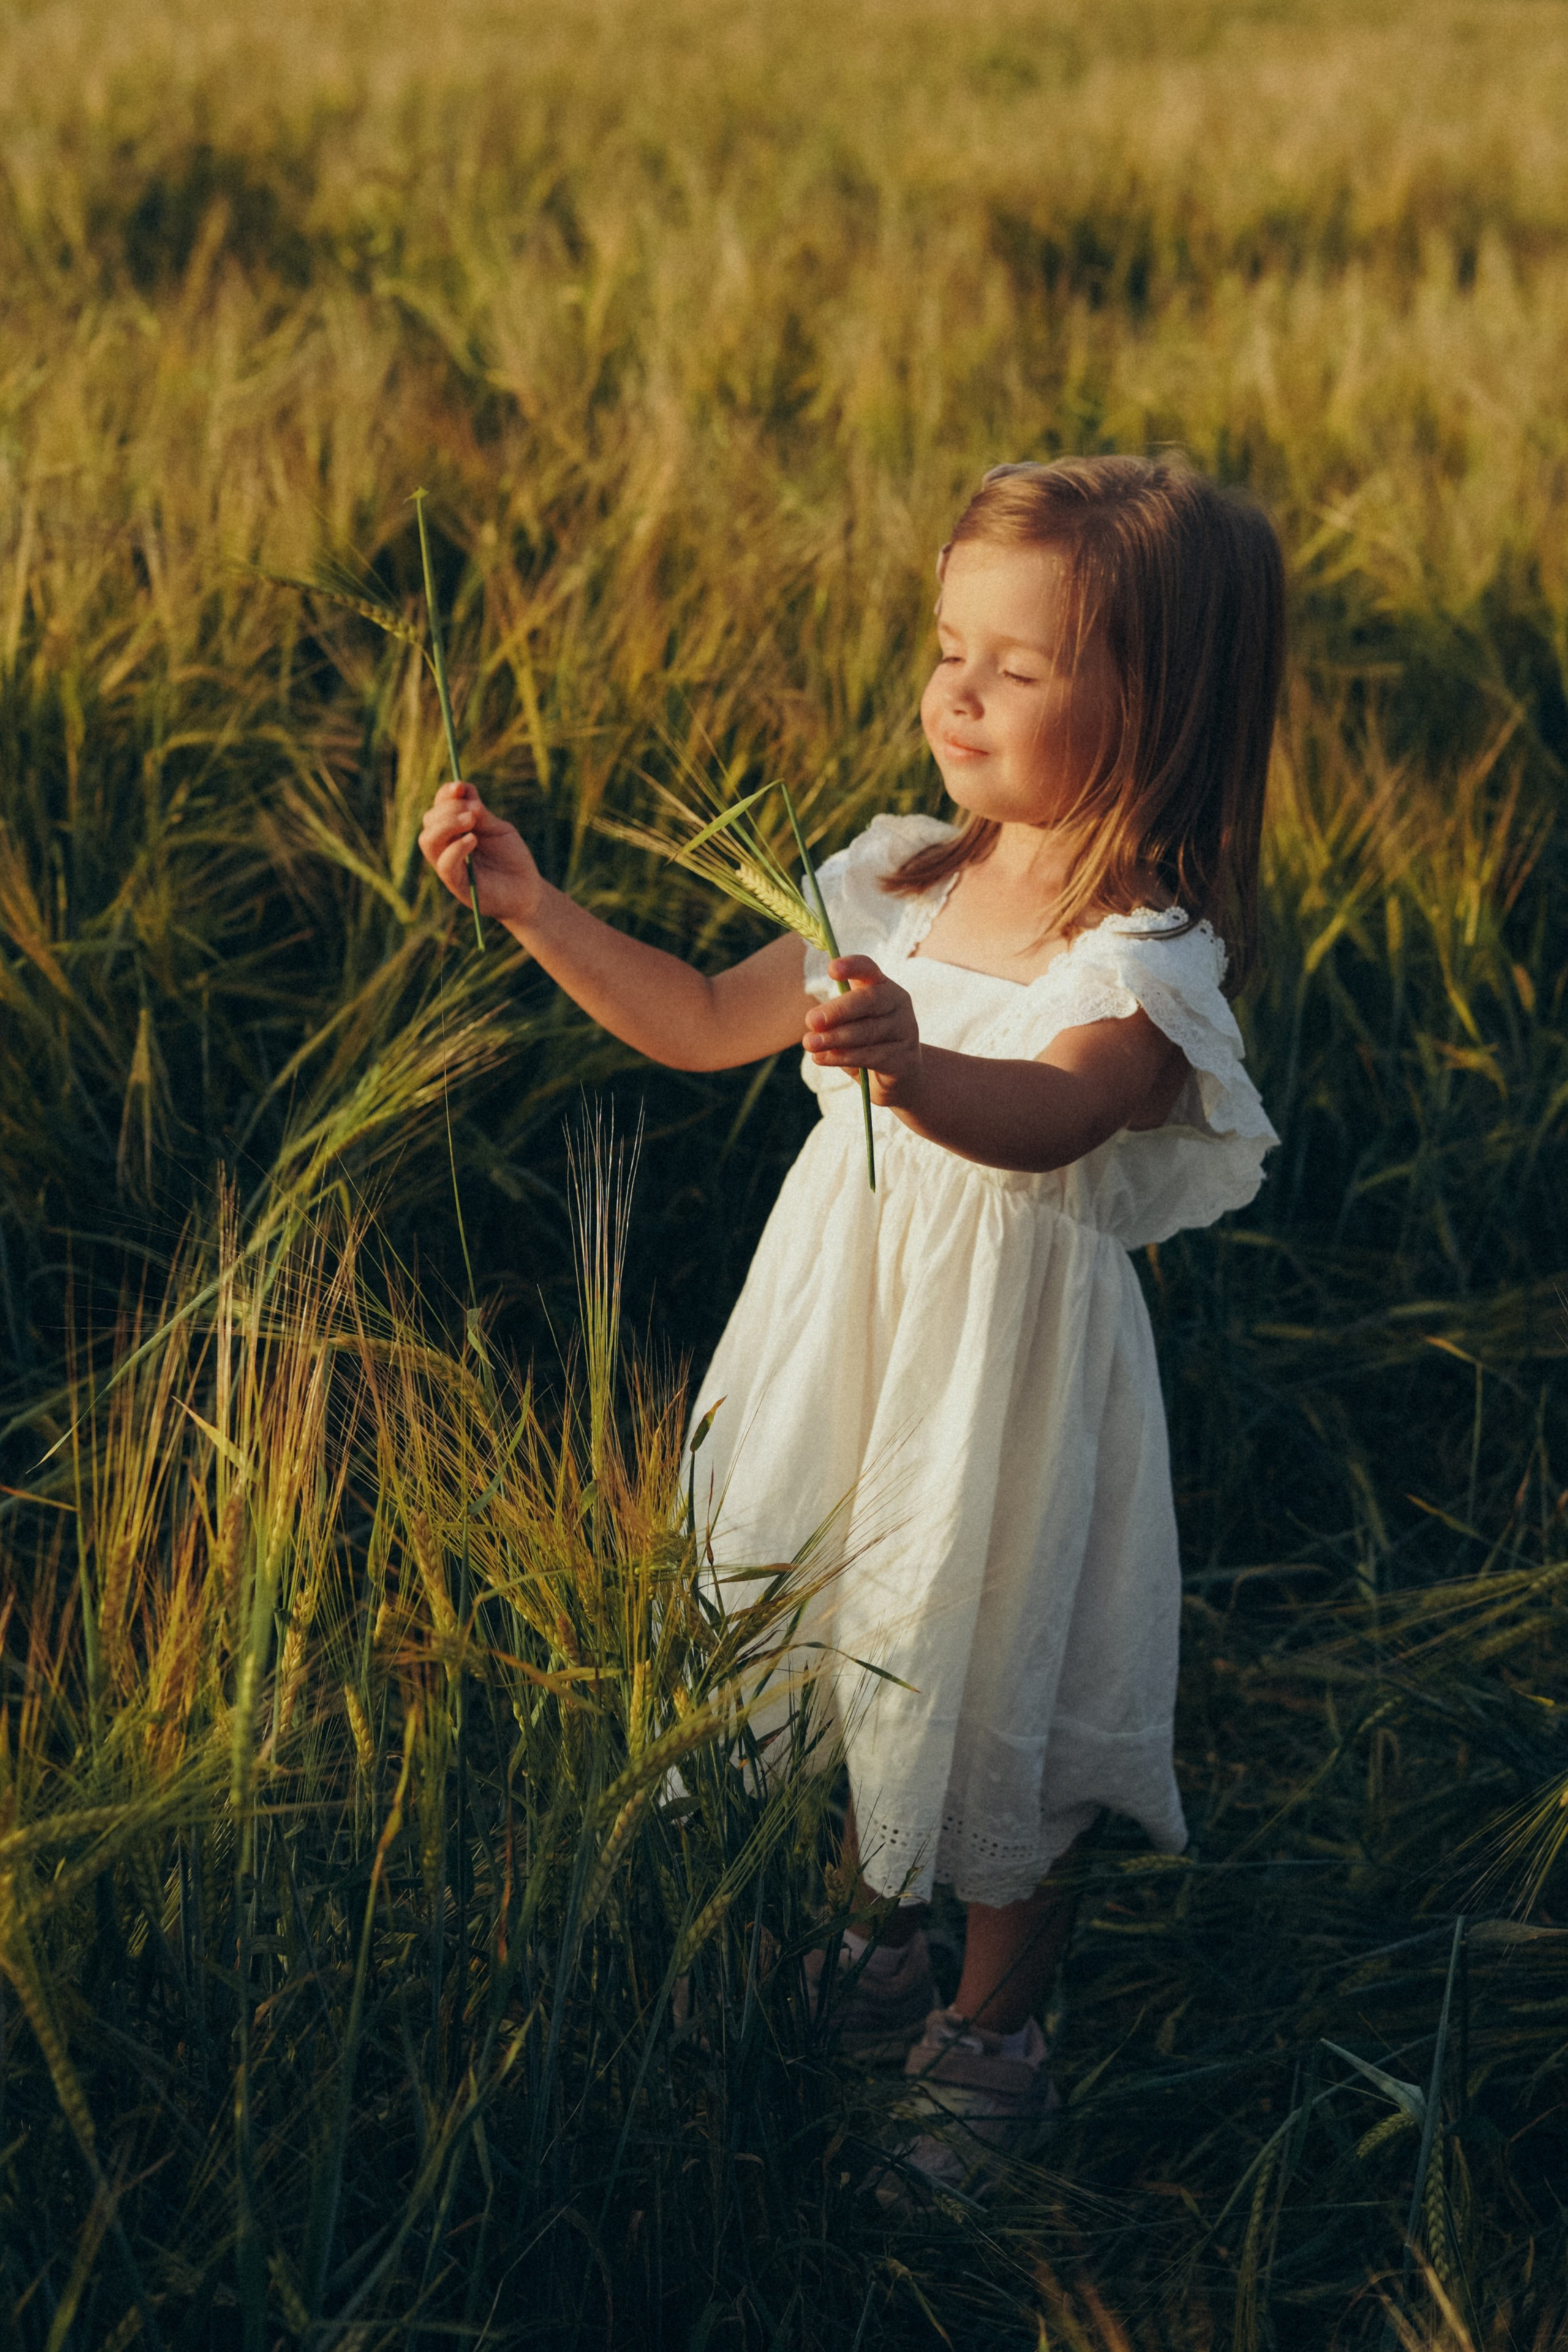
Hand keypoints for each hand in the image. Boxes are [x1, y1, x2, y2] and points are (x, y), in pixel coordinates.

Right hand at [418, 781, 542, 925]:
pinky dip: (456, 848)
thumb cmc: (512, 858)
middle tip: (474, 811)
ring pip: (428, 841)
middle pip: (429, 821)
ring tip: (471, 820)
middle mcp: (446, 846)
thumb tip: (463, 789)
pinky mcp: (457, 884)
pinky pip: (445, 864)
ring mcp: (449, 865)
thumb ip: (481, 814)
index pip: (439, 807)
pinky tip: (473, 839)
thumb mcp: (499, 830)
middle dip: (448, 809)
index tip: (461, 787)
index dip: (445, 794)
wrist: (527, 890)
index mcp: (455, 830)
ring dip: (447, 825)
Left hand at [803, 956, 921, 1106]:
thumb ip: (835, 1021)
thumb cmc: (867, 1042)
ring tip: (810, 1043)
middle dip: (838, 1010)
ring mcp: (906, 1029)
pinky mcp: (905, 1058)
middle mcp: (898, 1003)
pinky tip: (821, 1058)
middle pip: (869, 1000)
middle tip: (811, 1020)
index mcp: (882, 986)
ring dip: (835, 1037)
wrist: (900, 1074)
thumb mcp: (850, 1024)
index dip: (852, 967)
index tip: (831, 969)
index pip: (869, 969)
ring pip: (867, 1031)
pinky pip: (871, 1056)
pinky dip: (843, 1057)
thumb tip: (814, 1026)